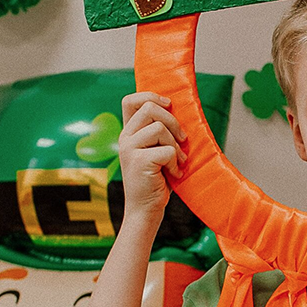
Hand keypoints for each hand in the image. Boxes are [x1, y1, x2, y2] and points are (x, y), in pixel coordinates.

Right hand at [119, 92, 186, 223]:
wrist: (145, 210)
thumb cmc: (156, 181)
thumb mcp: (157, 152)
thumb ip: (161, 133)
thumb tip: (178, 111)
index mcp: (128, 133)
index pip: (131, 100)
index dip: (151, 96)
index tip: (168, 105)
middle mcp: (125, 138)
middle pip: (150, 108)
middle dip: (173, 121)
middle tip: (182, 140)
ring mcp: (129, 149)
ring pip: (160, 128)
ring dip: (175, 146)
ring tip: (176, 163)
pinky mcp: (138, 161)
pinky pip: (167, 150)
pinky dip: (176, 163)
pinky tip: (173, 174)